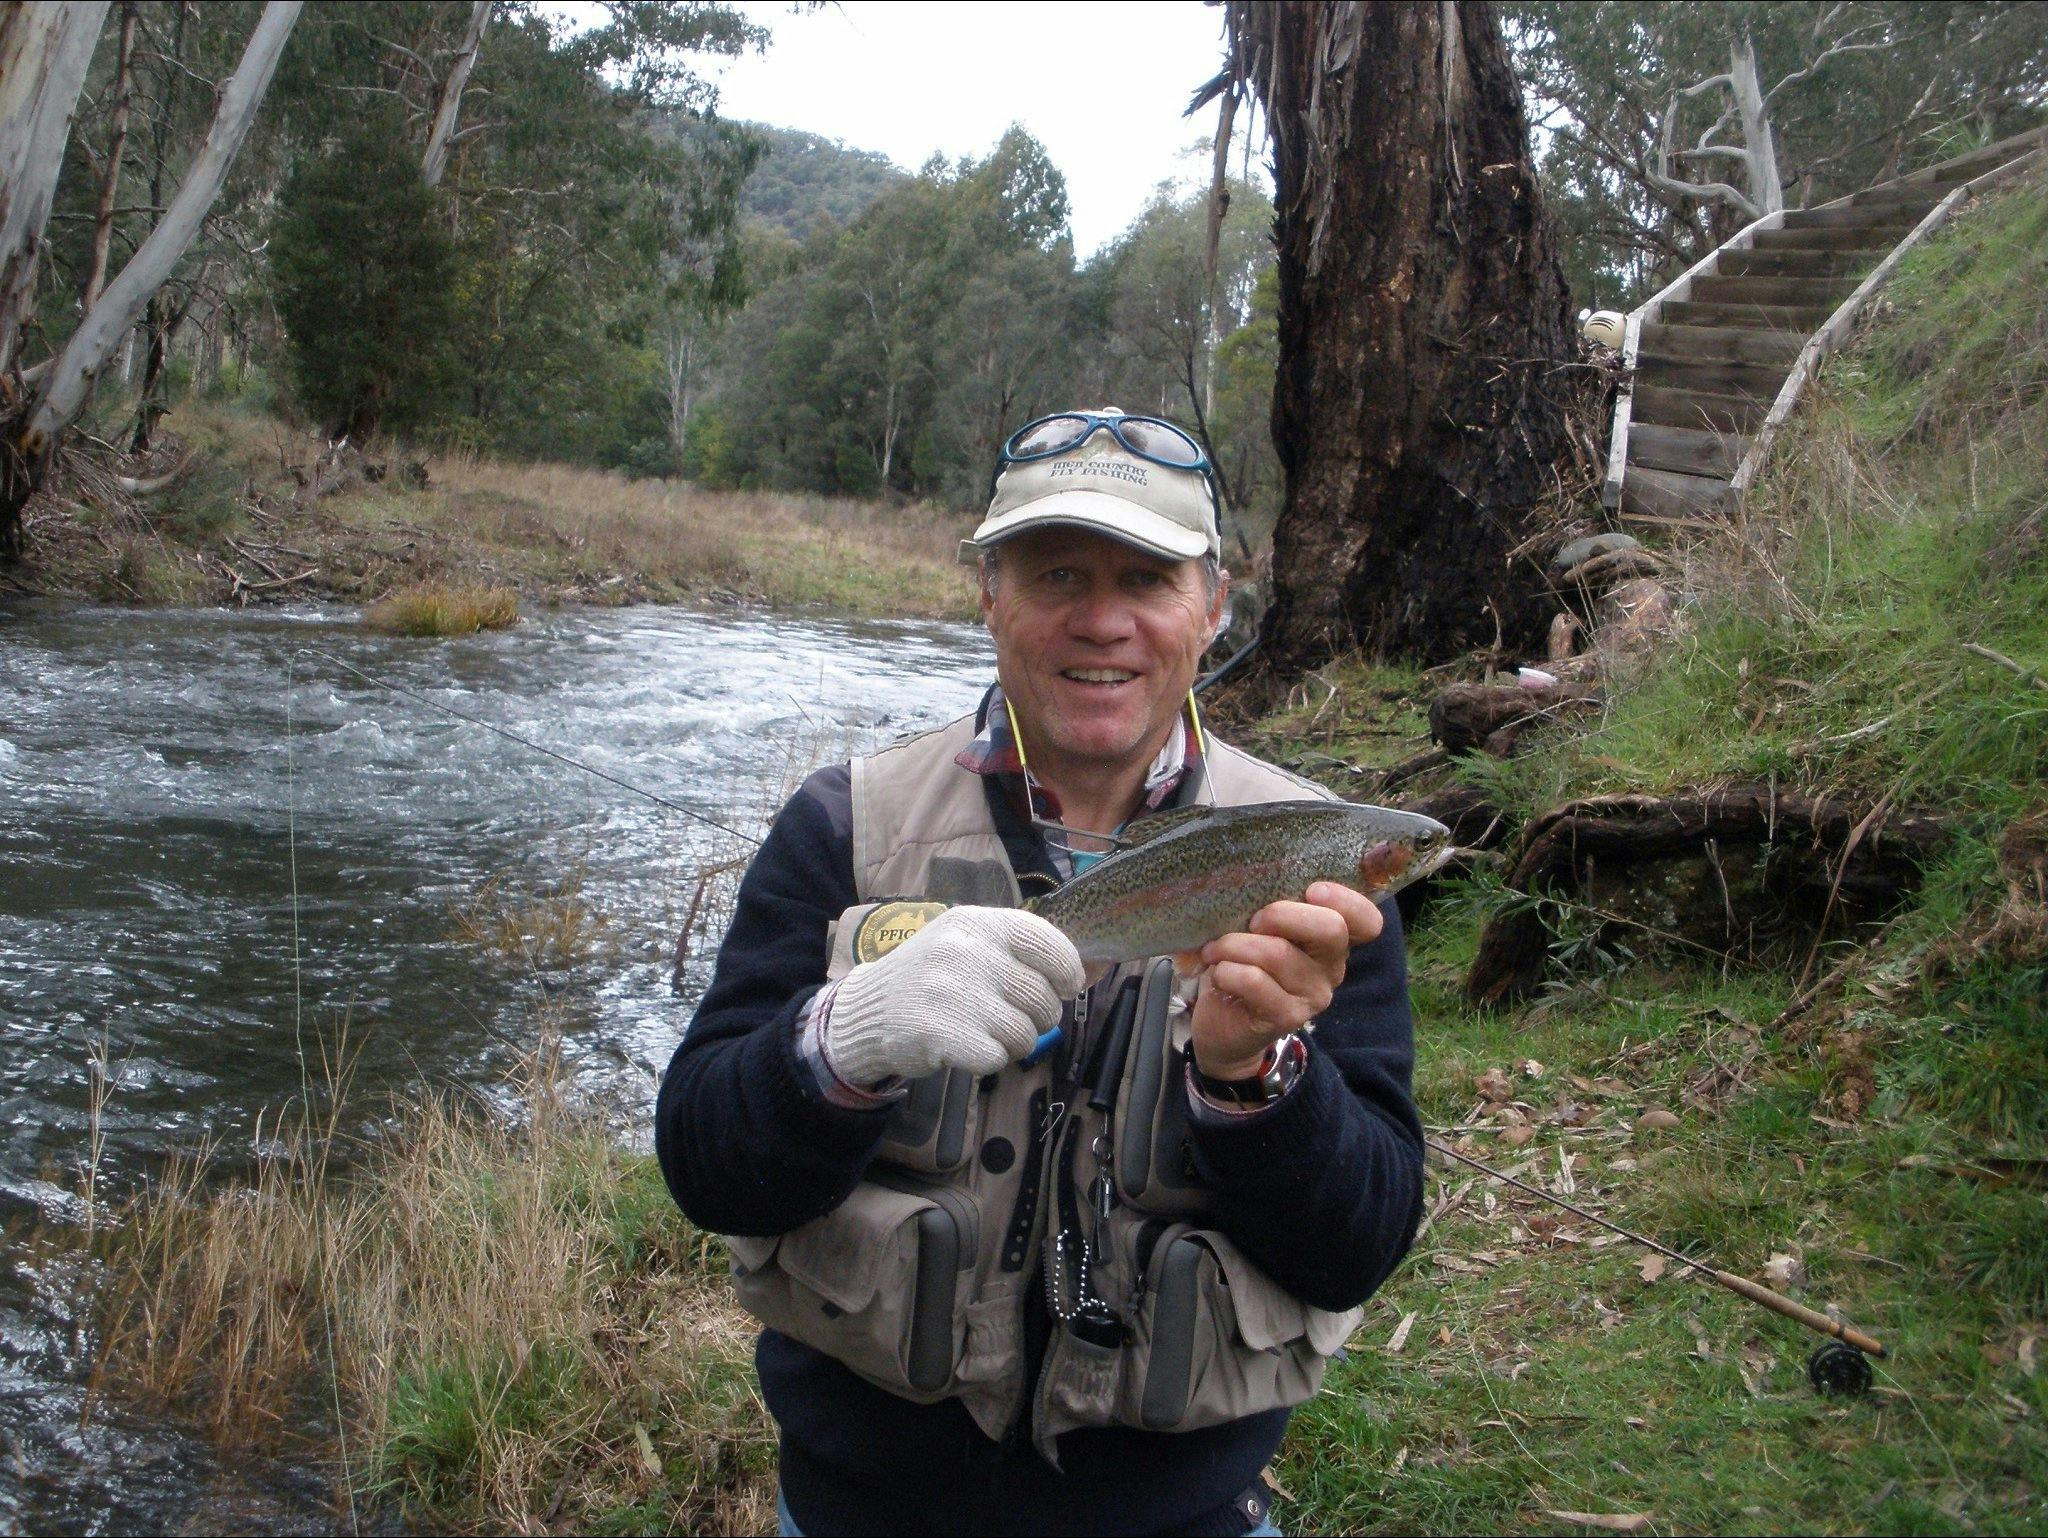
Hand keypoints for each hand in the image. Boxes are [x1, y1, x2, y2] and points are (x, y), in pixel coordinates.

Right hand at [824, 907, 1084, 1086]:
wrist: (870, 1009)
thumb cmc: (932, 977)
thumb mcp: (967, 942)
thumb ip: (1017, 950)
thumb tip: (1084, 972)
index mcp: (977, 923)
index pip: (1046, 942)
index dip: (1067, 970)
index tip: (1067, 986)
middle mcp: (967, 952)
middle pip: (1042, 996)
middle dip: (1039, 1016)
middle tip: (1014, 1017)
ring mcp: (954, 993)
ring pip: (1025, 1032)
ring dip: (1014, 1042)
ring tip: (987, 1031)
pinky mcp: (942, 1033)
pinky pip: (997, 1057)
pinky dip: (989, 1059)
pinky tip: (968, 1045)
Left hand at [1188, 882, 1382, 1080]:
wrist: (1222, 1021)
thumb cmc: (1242, 962)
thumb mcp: (1259, 928)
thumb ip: (1273, 906)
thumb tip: (1255, 877)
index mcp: (1331, 939)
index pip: (1367, 921)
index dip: (1347, 899)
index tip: (1311, 890)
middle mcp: (1331, 967)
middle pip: (1331, 928)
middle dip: (1280, 914)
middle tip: (1250, 922)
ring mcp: (1313, 995)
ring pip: (1278, 953)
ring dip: (1235, 945)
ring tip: (1215, 950)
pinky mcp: (1288, 1017)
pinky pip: (1254, 981)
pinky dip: (1227, 971)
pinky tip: (1219, 973)